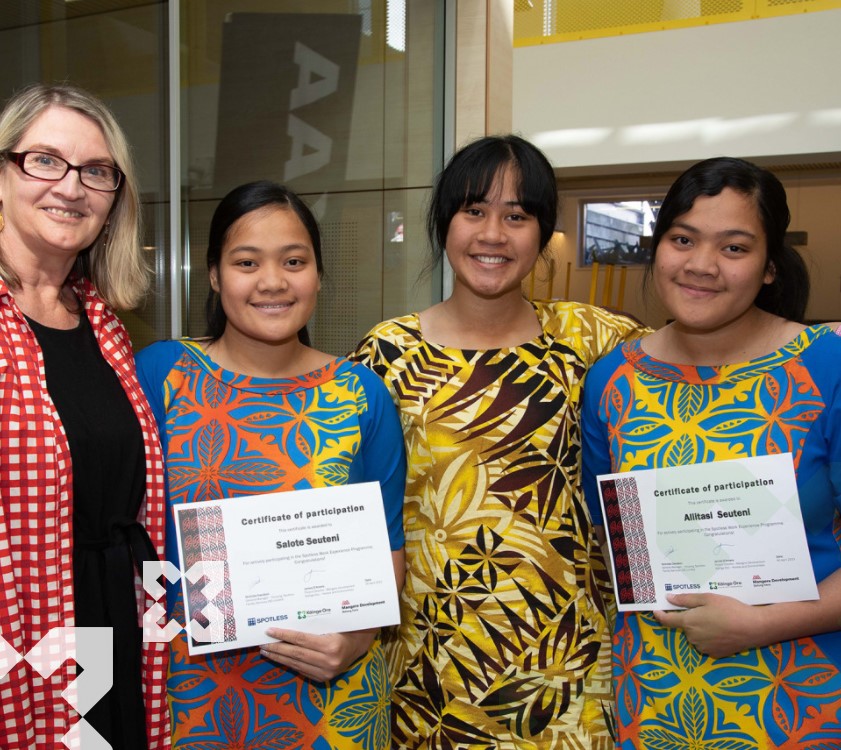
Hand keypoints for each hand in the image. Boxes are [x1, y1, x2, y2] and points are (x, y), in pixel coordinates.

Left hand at [259, 627, 378, 681]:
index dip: (284, 635)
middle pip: (296, 654)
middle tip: (262, 643)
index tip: (269, 631)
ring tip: (266, 651)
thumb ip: (313, 624)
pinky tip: (280, 658)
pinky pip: (302, 670)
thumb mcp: (332, 622)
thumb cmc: (345, 627)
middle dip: (277, 648)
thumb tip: (288, 619)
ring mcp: (326, 672)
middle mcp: (329, 661)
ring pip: (296, 664)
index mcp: (331, 646)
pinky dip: (289, 664)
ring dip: (279, 657)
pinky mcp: (323, 678)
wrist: (360, 644)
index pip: (301, 640)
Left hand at [654, 593, 765, 657]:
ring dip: (701, 629)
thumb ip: (686, 600)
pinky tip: (723, 631)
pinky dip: (710, 638)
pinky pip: (707, 644)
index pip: (668, 621)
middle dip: (691, 619)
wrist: (753, 628)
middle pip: (685, 627)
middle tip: (706, 611)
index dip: (660, 616)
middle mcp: (693, 638)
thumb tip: (669, 598)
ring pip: (696, 636)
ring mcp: (704, 648)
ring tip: (718, 620)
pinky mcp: (715, 655)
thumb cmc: (729, 609)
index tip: (656, 611)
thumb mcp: (707, 598)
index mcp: (689, 622)